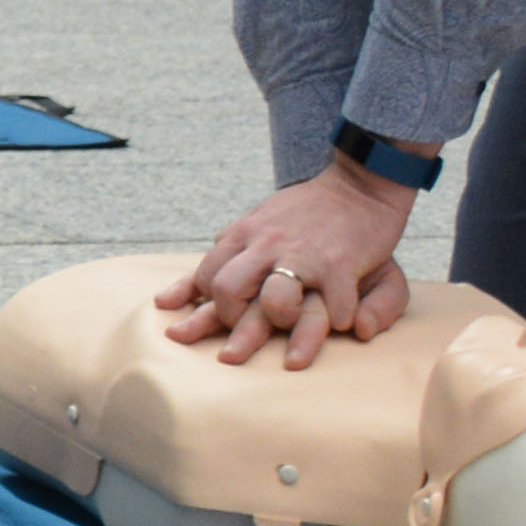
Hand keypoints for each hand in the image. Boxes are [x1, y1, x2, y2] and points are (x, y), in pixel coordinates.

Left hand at [154, 165, 417, 368]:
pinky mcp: (340, 264)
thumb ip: (219, 255)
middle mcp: (267, 244)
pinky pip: (332, 305)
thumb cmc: (303, 214)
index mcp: (244, 235)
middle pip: (227, 291)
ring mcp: (302, 255)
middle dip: (232, 322)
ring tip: (292, 333)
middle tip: (242, 339)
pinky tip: (342, 324)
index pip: (205, 278)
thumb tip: (168, 297)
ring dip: (282, 322)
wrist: (357, 186)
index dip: (208, 306)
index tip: (221, 320)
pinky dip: (338, 320)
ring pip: (274, 301)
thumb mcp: (253, 224)